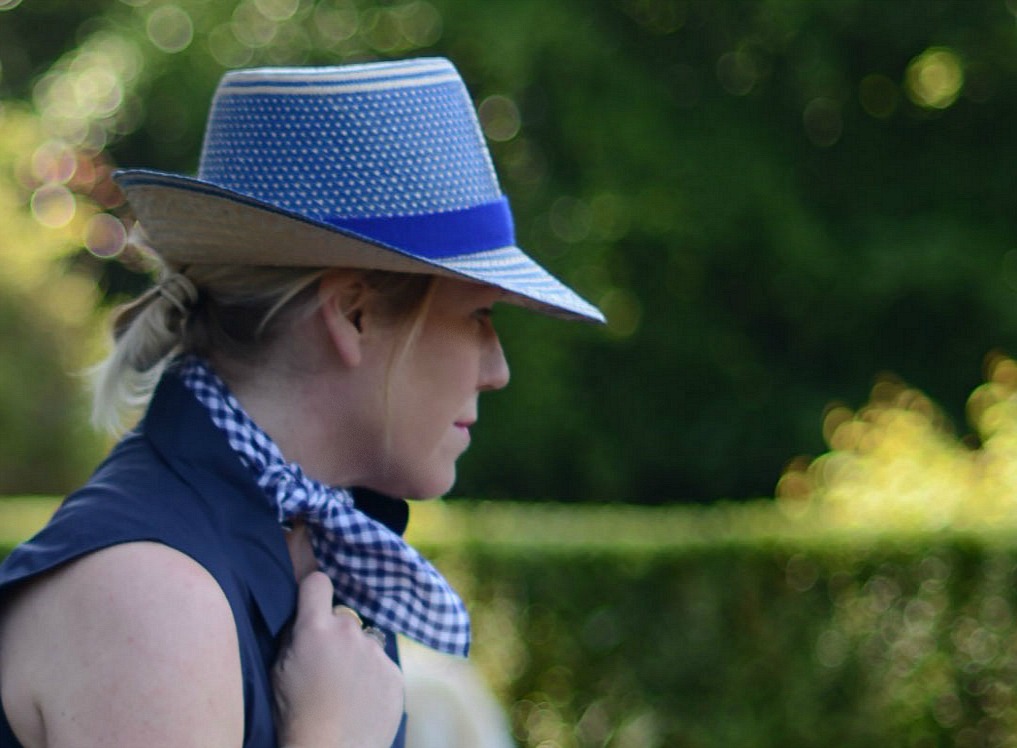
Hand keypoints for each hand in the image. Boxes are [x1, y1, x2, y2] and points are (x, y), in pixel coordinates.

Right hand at [273, 571, 403, 747]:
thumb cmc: (293, 715)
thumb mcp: (277, 670)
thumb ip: (293, 635)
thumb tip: (303, 616)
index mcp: (315, 628)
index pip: (318, 582)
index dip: (314, 592)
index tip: (313, 604)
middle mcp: (350, 632)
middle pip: (344, 619)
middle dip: (335, 635)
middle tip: (326, 665)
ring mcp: (376, 653)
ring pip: (366, 643)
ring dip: (357, 656)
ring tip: (345, 688)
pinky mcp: (395, 675)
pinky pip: (382, 666)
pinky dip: (373, 678)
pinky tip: (361, 701)